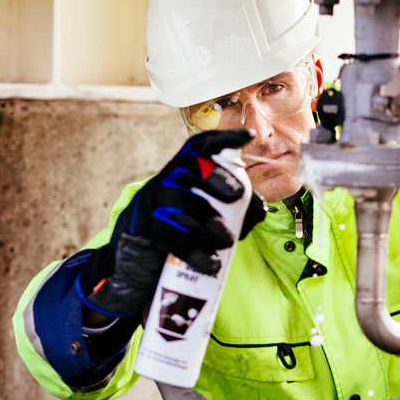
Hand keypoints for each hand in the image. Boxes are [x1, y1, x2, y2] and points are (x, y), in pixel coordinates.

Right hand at [78, 129, 265, 316]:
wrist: (138, 264)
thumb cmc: (180, 235)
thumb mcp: (209, 220)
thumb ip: (237, 213)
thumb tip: (261, 209)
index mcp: (182, 173)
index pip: (198, 146)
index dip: (223, 138)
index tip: (248, 136)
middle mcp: (165, 180)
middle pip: (191, 167)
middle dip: (217, 178)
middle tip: (238, 195)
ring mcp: (151, 201)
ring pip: (181, 201)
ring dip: (207, 221)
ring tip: (226, 241)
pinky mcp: (143, 226)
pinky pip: (168, 231)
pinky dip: (193, 248)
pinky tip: (210, 262)